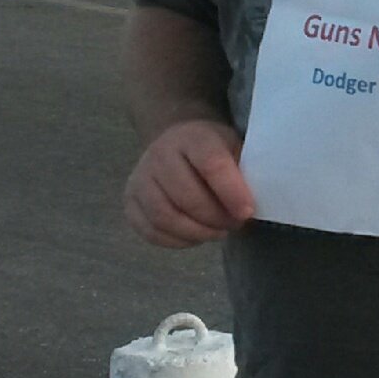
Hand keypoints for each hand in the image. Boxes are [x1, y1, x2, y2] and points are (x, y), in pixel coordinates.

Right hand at [124, 119, 254, 247]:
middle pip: (186, 196)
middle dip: (215, 218)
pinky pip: (151, 231)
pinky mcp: (129, 201)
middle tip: (234, 224)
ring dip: (197, 233)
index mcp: (193, 137)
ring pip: (165, 217)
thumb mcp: (234, 149)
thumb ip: (244, 173)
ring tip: (217, 232)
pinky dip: (177, 240)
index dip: (231, 192)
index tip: (247, 212)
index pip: (211, 164)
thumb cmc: (213, 150)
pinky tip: (195, 235)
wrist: (175, 141)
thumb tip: (249, 208)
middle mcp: (160, 154)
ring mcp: (140, 178)